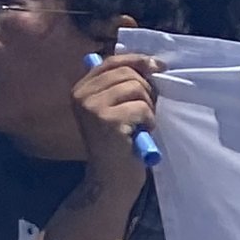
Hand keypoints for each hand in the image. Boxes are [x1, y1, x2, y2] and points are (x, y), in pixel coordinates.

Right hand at [69, 50, 161, 211]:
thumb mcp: (114, 109)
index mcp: (81, 88)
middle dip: (146, 90)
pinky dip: (149, 121)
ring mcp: (92, 106)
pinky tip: (141, 133)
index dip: (137, 61)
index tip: (157, 66)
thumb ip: (121, 86)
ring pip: (136, 88)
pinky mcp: (106, 120)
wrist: (111, 179)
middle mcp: (81, 94)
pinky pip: (141, 107)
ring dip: (148, 107)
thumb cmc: (118, 145)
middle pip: (127, 73)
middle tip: (147, 112)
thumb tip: (149, 63)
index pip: (111, 61)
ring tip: (141, 124)